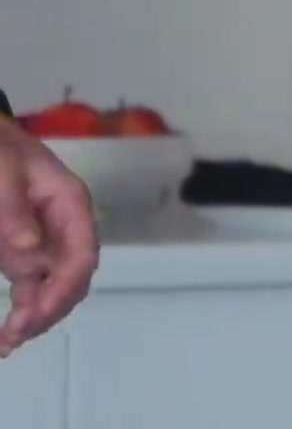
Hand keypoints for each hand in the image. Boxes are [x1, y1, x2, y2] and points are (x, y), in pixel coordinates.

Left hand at [0, 116, 97, 353]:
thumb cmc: (1, 151)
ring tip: (7, 342)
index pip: (82, 255)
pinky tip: (9, 333)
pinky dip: (26, 311)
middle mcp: (67, 227)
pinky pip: (35, 288)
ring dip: (37, 318)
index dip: (63, 289)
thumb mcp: (4, 173)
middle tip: (14, 335)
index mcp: (71, 204)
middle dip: (49, 311)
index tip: (33, 315)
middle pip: (73, 279)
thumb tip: (30, 255)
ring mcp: (50, 241)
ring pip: (56, 290)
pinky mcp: (31, 252)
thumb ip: (15, 213)